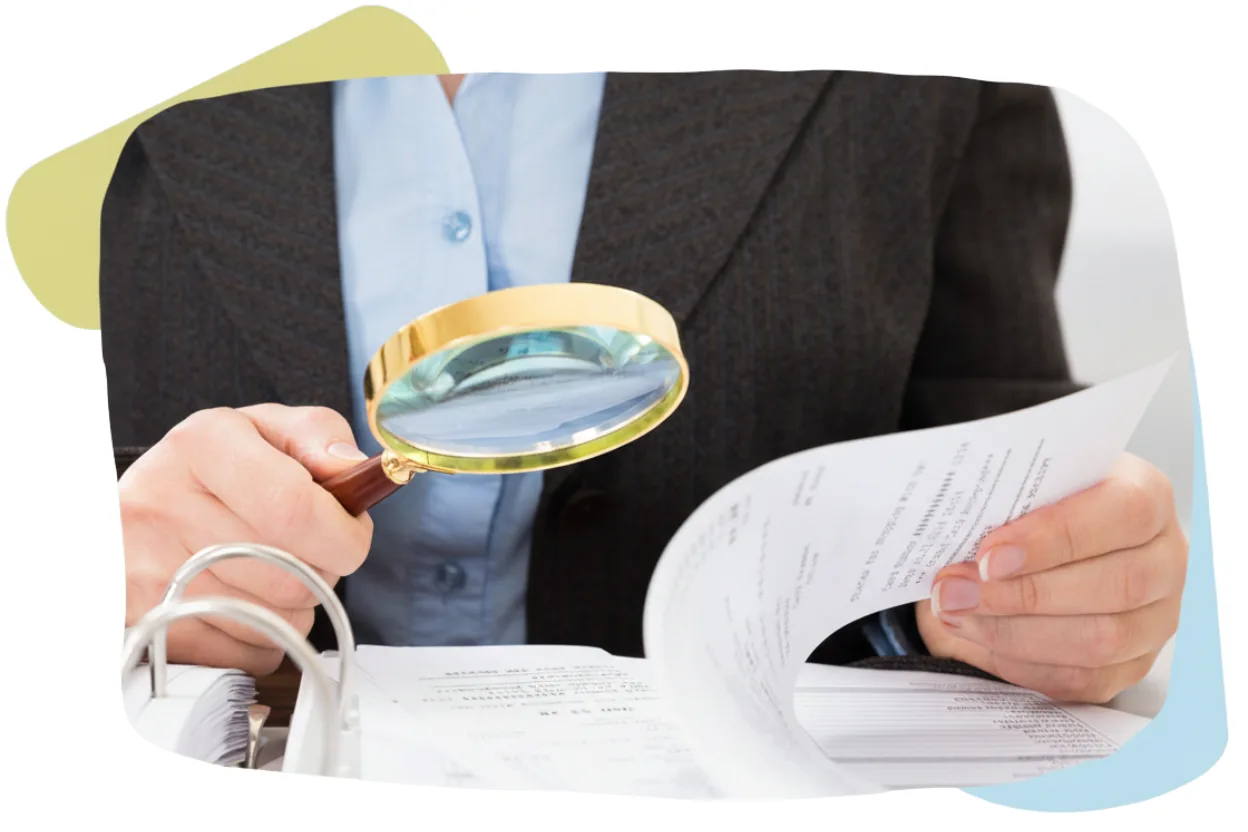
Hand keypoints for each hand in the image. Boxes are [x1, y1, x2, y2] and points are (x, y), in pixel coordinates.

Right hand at [120, 405, 373, 675]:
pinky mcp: (149, 625)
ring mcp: (146, 572)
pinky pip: (247, 654)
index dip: (342, 534)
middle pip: (289, 574)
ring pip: (273, 620)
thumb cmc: (215, 473)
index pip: (292, 507)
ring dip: (295, 606)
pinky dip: (266, 636)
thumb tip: (350, 468)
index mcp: (202, 446)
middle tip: (310, 551)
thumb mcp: (266, 430)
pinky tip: (244, 599)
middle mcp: (163, 505)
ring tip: (270, 570)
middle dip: (323, 571)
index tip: (352, 537)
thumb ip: (318, 435)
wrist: (130, 515)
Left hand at [915, 453, 1186, 702]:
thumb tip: (949, 525)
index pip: (1126, 512)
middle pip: (1116, 585)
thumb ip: (1001, 497)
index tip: (989, 554)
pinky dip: (1019, 661)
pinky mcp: (1130, 664)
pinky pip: (1081, 678)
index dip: (1057, 537)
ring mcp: (1155, 619)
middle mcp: (1164, 559)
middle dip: (1022, 594)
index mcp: (1147, 496)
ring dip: (1012, 631)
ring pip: (1100, 640)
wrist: (1028, 544)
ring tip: (955, 612)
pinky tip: (975, 637)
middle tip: (954, 590)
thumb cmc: (1025, 508)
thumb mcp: (1017, 485)